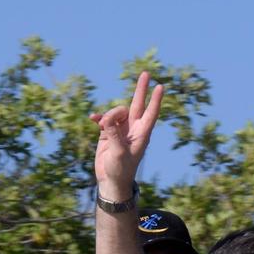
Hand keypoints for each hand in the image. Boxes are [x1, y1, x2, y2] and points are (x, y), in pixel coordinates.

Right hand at [89, 71, 163, 190]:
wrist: (111, 181)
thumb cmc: (120, 170)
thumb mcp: (118, 153)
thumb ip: (113, 134)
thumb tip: (107, 120)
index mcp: (141, 134)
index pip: (150, 113)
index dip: (155, 100)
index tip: (160, 86)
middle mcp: (132, 129)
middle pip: (137, 104)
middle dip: (140, 89)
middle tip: (146, 73)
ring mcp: (120, 130)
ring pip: (115, 112)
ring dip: (108, 116)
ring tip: (102, 128)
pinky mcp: (108, 133)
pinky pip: (104, 120)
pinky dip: (99, 118)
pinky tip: (92, 118)